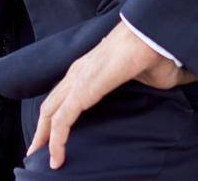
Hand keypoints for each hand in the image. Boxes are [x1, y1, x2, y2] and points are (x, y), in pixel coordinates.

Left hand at [26, 18, 197, 169]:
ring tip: (47, 160)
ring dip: (45, 138)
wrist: (153, 35)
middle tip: (37, 153)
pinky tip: (58, 156)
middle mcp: (76, 72)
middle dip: (42, 132)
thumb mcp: (142, 79)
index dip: (53, 118)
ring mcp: (77, 79)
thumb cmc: (153, 53)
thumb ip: (140, 89)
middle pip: (49, 106)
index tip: (51, 137)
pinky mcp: (83, 89)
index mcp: (87, 69)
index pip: (61, 97)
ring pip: (51, 113)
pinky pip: (63, 119)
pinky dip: (57, 140)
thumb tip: (161, 90)